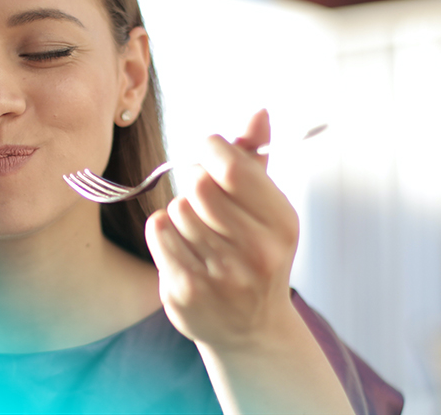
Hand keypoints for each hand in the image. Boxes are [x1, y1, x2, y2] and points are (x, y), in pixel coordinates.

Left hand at [145, 109, 301, 351]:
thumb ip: (257, 159)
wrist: (251, 329)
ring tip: (199, 231)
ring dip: (181, 211)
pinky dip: (164, 230)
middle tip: (203, 195)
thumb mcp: (268, 208)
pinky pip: (159, 232)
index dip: (210, 148)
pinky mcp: (186, 291)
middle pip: (199, 185)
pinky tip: (182, 246)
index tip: (208, 150)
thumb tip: (258, 112)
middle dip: (195, 181)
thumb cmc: (257, 254)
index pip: (232, 167)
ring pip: (177, 208)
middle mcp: (256, 252)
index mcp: (281, 223)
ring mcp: (221, 275)